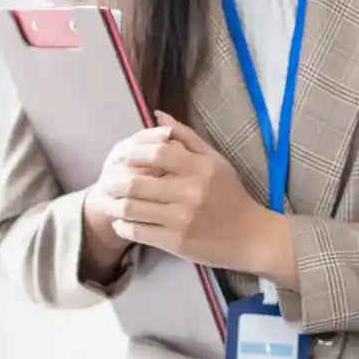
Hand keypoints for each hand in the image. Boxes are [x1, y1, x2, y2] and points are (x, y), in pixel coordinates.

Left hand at [88, 115, 288, 278]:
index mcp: (199, 168)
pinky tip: (121, 223)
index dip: (132, 154)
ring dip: (114, 205)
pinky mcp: (176, 243)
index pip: (156, 153)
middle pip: (136, 183)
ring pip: (132, 209)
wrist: (250, 236)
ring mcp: (181, 219)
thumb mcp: (215, 160)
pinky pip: (138, 232)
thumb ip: (185, 137)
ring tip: (110, 201)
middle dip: (115, 181)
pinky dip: (123, 227)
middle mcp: (190, 192)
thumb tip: (158, 115)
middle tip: (108, 181)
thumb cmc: (231, 195)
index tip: (123, 158)